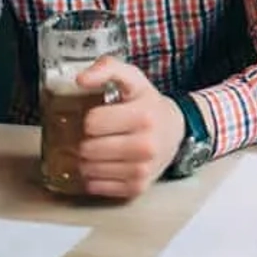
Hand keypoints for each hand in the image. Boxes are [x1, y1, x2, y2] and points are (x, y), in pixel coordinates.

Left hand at [76, 56, 185, 198]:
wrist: (175, 131)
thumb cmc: (147, 104)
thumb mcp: (133, 79)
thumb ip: (108, 68)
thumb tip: (81, 79)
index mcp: (144, 115)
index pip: (92, 123)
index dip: (91, 119)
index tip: (102, 117)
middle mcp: (146, 145)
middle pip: (87, 149)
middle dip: (87, 140)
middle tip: (99, 135)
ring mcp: (142, 169)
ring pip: (89, 170)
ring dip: (88, 160)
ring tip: (102, 149)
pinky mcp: (137, 188)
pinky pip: (96, 187)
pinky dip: (96, 177)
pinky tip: (107, 164)